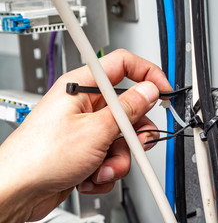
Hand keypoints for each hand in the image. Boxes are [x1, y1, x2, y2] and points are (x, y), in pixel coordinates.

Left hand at [0, 49, 171, 221]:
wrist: (17, 191)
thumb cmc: (38, 157)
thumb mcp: (94, 130)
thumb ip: (127, 109)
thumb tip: (149, 91)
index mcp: (82, 87)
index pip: (123, 65)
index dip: (147, 74)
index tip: (162, 91)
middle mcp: (86, 105)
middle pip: (129, 108)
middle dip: (134, 133)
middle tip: (134, 144)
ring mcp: (88, 129)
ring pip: (124, 137)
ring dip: (118, 158)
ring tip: (102, 168)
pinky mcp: (89, 150)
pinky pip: (113, 155)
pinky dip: (107, 169)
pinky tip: (91, 174)